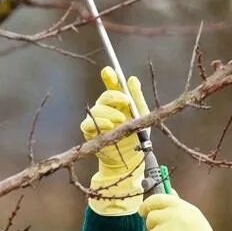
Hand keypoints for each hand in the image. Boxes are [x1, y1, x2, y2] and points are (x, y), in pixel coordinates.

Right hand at [80, 66, 147, 215]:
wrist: (132, 159)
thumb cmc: (137, 136)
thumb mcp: (142, 115)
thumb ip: (137, 98)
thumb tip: (133, 80)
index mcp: (119, 102)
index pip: (112, 85)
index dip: (109, 77)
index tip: (109, 71)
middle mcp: (107, 108)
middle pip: (105, 96)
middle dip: (113, 96)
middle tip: (124, 101)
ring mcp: (97, 119)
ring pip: (97, 109)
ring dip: (109, 112)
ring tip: (120, 120)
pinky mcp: (91, 132)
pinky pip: (89, 124)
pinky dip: (98, 123)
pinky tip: (108, 125)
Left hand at [141, 192, 231, 230]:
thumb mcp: (194, 218)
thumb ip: (179, 206)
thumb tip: (170, 191)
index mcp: (183, 207)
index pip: (157, 199)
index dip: (147, 205)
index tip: (142, 211)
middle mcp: (175, 216)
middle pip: (151, 217)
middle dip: (153, 227)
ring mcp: (170, 230)